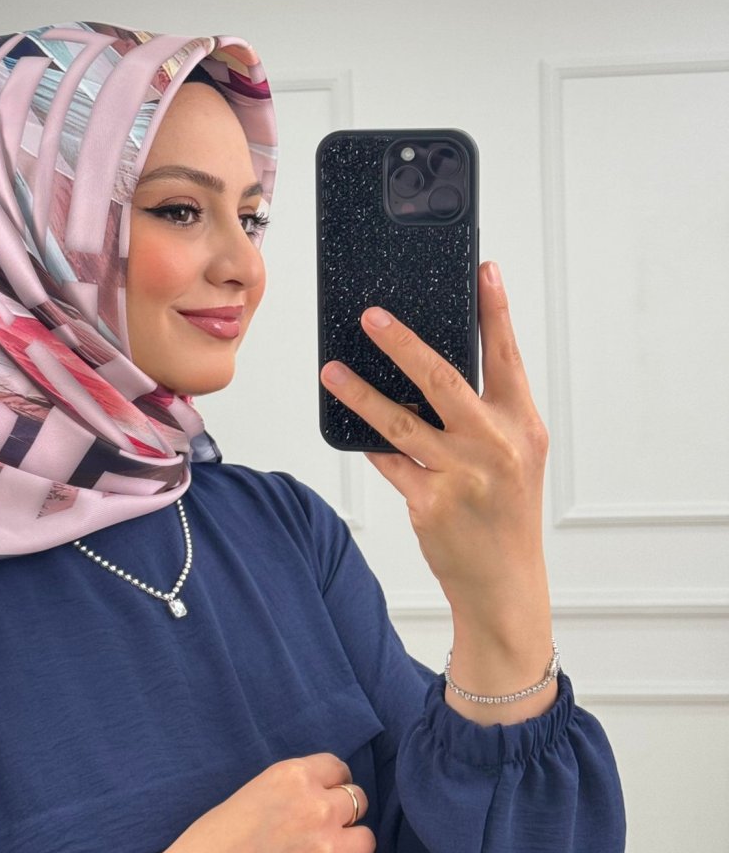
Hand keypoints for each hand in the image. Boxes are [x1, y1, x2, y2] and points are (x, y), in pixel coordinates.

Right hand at [163, 753, 389, 852]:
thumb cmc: (206, 852)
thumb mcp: (247, 797)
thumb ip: (288, 795)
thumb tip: (318, 801)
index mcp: (290, 777)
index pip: (338, 769)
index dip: (332, 789)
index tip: (322, 804)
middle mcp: (315, 806)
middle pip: (357, 802)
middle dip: (341, 819)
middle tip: (318, 840)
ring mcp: (328, 849)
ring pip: (367, 840)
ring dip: (351, 851)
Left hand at [319, 261, 549, 639]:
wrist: (504, 583)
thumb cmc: (505, 511)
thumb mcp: (513, 455)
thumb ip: (485, 412)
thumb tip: (428, 367)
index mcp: (521, 425)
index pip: (507, 357)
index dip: (496, 311)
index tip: (485, 270)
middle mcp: (495, 444)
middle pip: (442, 378)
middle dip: (403, 343)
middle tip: (370, 316)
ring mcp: (461, 474)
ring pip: (399, 421)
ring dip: (360, 393)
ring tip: (331, 371)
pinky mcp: (429, 503)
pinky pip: (388, 461)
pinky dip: (369, 441)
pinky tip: (348, 423)